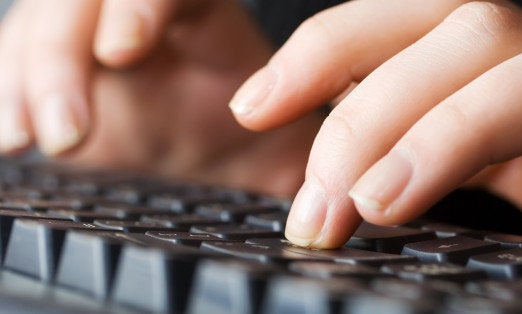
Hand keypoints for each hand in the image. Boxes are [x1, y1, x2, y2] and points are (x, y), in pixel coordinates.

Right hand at [0, 0, 321, 194]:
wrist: (202, 146)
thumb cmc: (243, 137)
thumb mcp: (275, 145)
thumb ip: (296, 155)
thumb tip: (322, 188)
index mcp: (201, 15)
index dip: (139, 5)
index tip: (123, 54)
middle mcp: (139, 15)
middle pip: (87, 3)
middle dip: (66, 59)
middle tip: (71, 131)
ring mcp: (89, 35)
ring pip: (43, 28)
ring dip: (32, 82)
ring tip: (29, 139)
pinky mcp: (52, 65)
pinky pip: (16, 63)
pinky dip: (8, 95)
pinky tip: (10, 137)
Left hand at [230, 0, 521, 250]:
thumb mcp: (448, 181)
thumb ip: (398, 164)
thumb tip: (315, 196)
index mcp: (485, 77)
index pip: (406, 23)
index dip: (326, 47)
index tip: (254, 106)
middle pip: (466, 32)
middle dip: (373, 114)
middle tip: (318, 211)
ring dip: (456, 128)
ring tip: (381, 202)